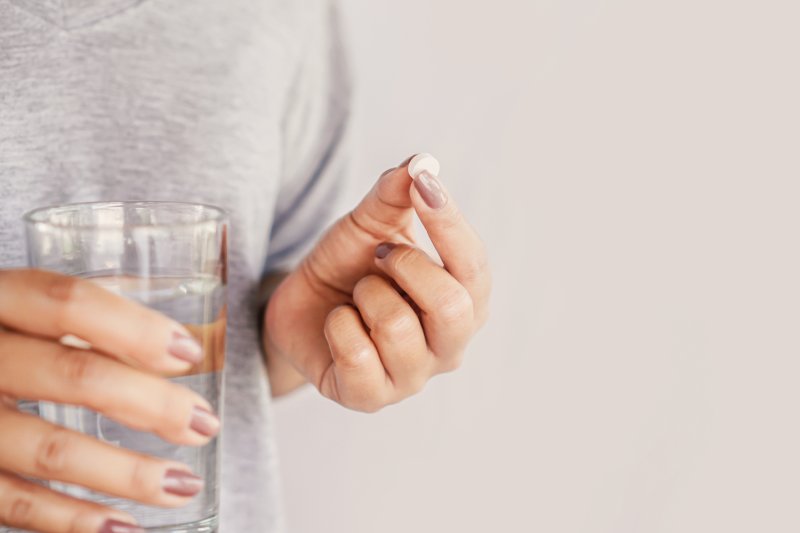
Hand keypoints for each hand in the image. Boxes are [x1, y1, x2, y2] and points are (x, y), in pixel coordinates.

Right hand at [0, 270, 219, 532]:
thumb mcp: (22, 309)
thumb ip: (87, 312)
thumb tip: (184, 331)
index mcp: (0, 301)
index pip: (68, 303)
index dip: (135, 329)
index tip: (189, 354)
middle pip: (74, 374)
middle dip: (151, 403)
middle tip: (204, 423)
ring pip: (51, 449)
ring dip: (128, 473)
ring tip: (184, 484)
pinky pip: (16, 504)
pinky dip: (74, 520)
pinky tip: (124, 527)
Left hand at [264, 154, 490, 410]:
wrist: (302, 307)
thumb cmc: (350, 267)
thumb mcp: (370, 224)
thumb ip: (396, 195)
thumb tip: (422, 162)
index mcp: (465, 302)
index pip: (474, 267)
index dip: (450, 223)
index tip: (424, 183)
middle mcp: (449, 347)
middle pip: (452, 308)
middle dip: (405, 266)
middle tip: (378, 255)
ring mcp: (411, 378)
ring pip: (398, 329)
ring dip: (365, 296)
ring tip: (357, 294)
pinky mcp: (369, 398)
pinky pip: (357, 356)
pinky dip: (338, 326)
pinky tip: (338, 324)